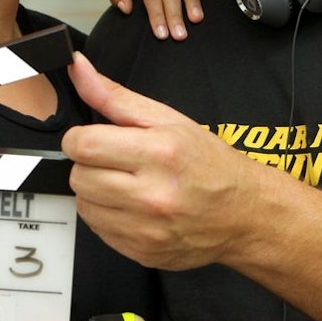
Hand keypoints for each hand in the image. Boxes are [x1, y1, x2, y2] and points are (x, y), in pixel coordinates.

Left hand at [63, 53, 254, 268]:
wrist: (245, 215)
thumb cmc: (209, 162)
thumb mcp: (167, 119)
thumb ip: (114, 95)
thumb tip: (76, 67)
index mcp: (159, 153)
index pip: (83, 145)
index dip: (80, 138)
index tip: (93, 138)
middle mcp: (152, 195)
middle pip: (79, 176)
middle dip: (90, 164)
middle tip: (117, 161)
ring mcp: (146, 230)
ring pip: (83, 204)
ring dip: (96, 191)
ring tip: (126, 183)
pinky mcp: (141, 253)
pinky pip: (98, 230)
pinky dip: (107, 215)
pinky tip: (133, 206)